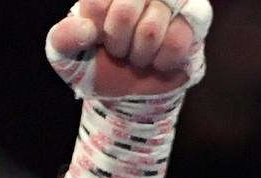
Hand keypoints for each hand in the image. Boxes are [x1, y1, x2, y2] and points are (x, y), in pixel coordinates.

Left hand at [49, 0, 211, 96]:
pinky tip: (156, 59)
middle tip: (119, 49)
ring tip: (137, 54)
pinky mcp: (195, 17)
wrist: (125, 86)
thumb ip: (64, 38)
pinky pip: (177, 42)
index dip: (96, 30)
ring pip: (151, 29)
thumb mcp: (67, 55)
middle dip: (117, 44)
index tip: (97, 39)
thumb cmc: (93, 63)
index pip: (97, 2)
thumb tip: (85, 29)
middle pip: (124, 12)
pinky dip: (161, 61)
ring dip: (139, 55)